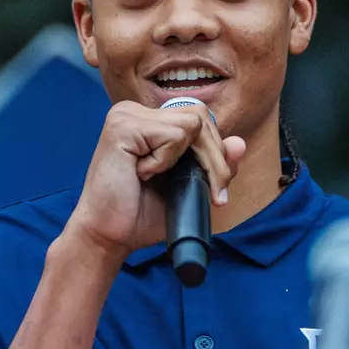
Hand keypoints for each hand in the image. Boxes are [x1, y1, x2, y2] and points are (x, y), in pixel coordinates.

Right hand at [68, 100, 244, 255]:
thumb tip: (239, 143)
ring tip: (161, 180)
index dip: (215, 151)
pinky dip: (167, 161)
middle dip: (216, 158)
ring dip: (192, 161)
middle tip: (214, 194)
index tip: (217, 190)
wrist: (108, 237)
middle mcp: (135, 112)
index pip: (198, 118)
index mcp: (147, 121)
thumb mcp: (188, 189)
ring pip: (192, 123)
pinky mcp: (123, 126)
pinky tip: (143, 174)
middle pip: (200, 116)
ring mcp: (126, 115)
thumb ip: (213, 166)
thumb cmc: (140, 216)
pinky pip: (173, 135)